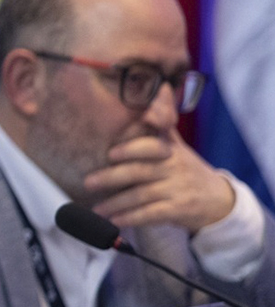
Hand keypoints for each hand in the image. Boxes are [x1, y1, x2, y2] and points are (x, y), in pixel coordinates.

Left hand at [85, 129, 233, 233]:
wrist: (218, 199)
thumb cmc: (185, 168)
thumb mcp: (176, 144)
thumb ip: (163, 121)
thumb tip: (161, 85)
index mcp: (170, 148)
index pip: (152, 145)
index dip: (133, 148)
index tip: (112, 153)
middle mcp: (174, 166)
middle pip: (140, 171)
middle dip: (112, 177)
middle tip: (88, 182)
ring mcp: (178, 188)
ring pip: (142, 195)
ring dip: (116, 203)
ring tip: (96, 209)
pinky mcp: (180, 209)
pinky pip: (152, 214)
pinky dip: (132, 218)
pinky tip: (115, 221)